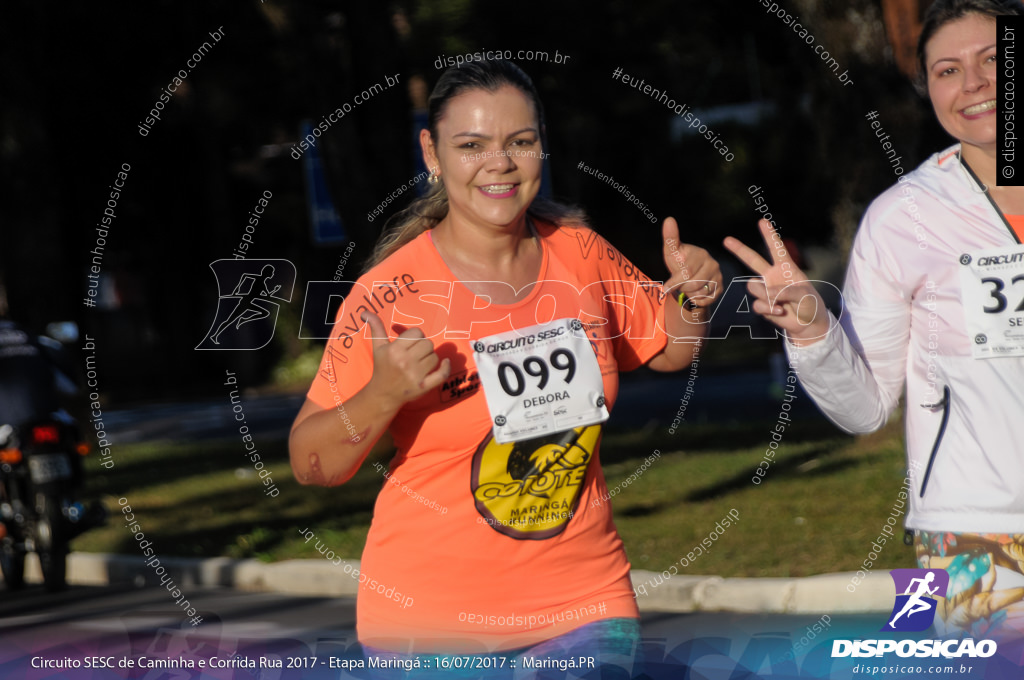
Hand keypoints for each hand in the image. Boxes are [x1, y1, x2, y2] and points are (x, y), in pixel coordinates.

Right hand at [362, 311, 450, 407]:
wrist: (383, 394)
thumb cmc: (382, 367)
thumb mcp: (378, 347)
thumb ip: (376, 328)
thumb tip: (365, 312)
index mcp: (395, 350)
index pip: (417, 332)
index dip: (416, 336)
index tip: (410, 343)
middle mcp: (405, 362)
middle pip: (428, 343)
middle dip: (423, 347)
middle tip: (415, 354)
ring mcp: (415, 375)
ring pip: (434, 357)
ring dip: (430, 359)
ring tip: (419, 364)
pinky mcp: (424, 386)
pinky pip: (442, 374)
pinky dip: (446, 367)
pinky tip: (445, 362)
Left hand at [661, 216, 721, 308]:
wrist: (690, 277)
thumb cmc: (679, 262)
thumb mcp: (672, 252)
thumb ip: (670, 238)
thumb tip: (668, 219)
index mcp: (701, 254)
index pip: (686, 272)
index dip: (674, 282)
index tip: (665, 289)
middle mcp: (713, 264)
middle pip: (693, 284)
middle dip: (681, 287)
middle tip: (679, 284)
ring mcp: (718, 276)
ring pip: (699, 293)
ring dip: (689, 294)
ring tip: (687, 286)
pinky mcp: (720, 288)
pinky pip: (706, 300)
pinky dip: (697, 300)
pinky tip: (695, 292)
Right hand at [723, 219, 829, 344]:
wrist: (807, 324)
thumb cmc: (810, 305)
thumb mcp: (804, 294)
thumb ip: (785, 292)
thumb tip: (767, 295)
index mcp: (786, 268)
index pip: (777, 249)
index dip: (769, 235)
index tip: (762, 221)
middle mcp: (773, 276)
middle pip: (753, 260)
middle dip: (739, 249)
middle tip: (726, 240)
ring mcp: (766, 290)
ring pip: (753, 286)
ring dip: (766, 295)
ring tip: (781, 303)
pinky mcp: (763, 305)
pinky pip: (758, 304)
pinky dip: (769, 309)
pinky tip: (780, 312)